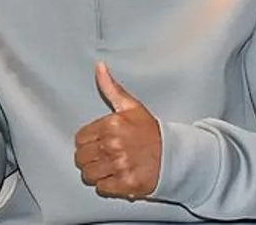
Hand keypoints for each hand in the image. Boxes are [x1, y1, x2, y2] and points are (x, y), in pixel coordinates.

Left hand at [74, 62, 162, 199]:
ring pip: (89, 175)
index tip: (97, 143)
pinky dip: (108, 186)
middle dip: (89, 158)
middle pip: (81, 159)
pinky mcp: (125, 184)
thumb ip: (111, 88)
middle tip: (102, 157)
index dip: (87, 142)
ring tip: (109, 168)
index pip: (80, 139)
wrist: (175, 156)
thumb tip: (99, 67)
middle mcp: (113, 146)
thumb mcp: (131, 107)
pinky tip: (117, 177)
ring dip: (96, 173)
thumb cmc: (152, 132)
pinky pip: (102, 188)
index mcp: (111, 125)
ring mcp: (119, 166)